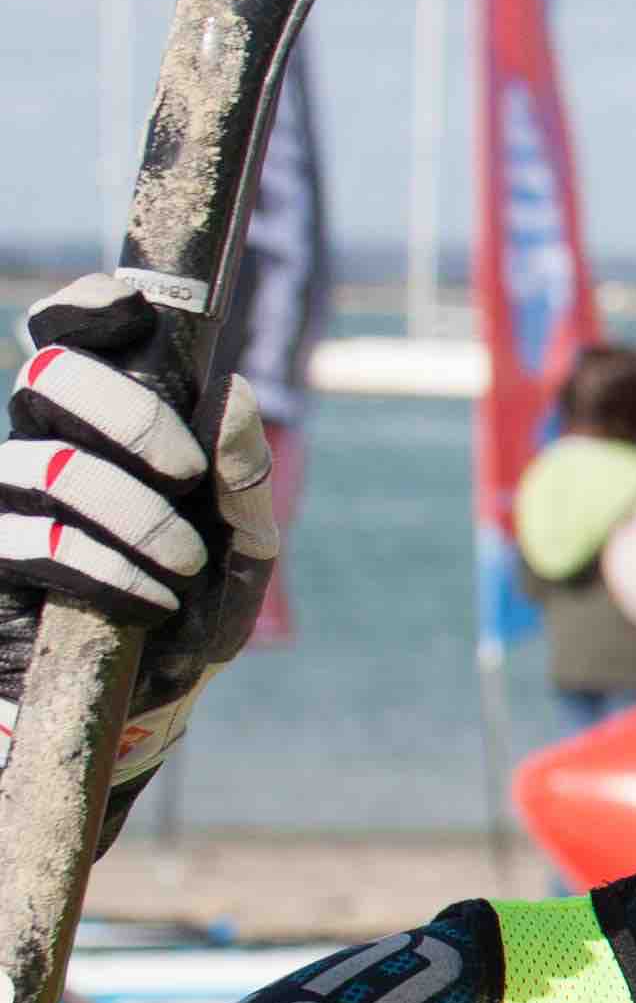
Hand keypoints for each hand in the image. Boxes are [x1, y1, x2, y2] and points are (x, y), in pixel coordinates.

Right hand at [0, 275, 281, 801]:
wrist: (153, 697)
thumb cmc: (198, 597)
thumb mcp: (245, 542)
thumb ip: (245, 477)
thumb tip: (235, 397)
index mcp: (100, 419)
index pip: (67, 332)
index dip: (87, 306)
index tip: (133, 312)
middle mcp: (43, 443)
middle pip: (49, 376)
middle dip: (128, 414)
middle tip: (186, 471)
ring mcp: (10, 501)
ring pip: (48, 467)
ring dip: (132, 512)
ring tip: (185, 561)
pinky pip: (39, 545)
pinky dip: (108, 570)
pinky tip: (154, 598)